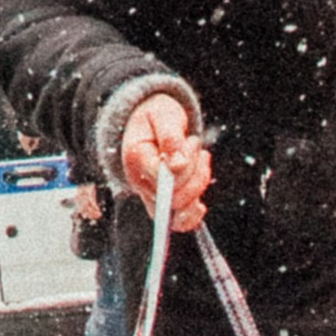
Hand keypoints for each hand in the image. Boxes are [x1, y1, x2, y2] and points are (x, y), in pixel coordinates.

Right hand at [118, 94, 212, 229]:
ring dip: (199, 184)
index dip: (183, 169)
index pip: (161, 177)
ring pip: (180, 210)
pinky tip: (200, 193)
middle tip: (193, 143)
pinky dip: (194, 213)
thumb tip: (178, 165)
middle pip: (174, 198)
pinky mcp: (162, 202)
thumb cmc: (155, 116)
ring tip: (198, 155)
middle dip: (195, 173)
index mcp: (135, 158)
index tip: (191, 143)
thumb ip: (170, 136)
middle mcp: (139, 182)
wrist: (148, 121)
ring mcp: (150, 194)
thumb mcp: (162, 114)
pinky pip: (179, 221)